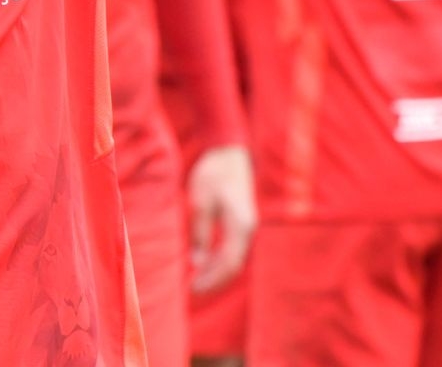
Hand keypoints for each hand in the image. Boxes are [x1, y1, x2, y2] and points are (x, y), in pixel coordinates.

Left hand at [186, 144, 255, 292]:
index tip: (194, 289)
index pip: (228, 264)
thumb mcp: (200, 204)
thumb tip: (197, 262)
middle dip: (214, 280)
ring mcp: (247, 225)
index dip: (212, 280)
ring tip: (197, 280)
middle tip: (193, 290)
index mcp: (240, 226)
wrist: (229, 151)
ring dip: (217, 270)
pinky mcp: (242, 220)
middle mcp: (248, 229)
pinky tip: (204, 262)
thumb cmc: (213, 174)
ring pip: (234, 257)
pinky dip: (219, 258)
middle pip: (234, 265)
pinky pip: (233, 247)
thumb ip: (200, 234)